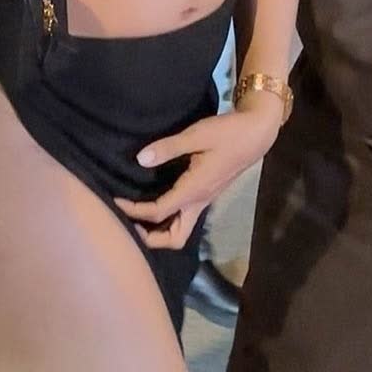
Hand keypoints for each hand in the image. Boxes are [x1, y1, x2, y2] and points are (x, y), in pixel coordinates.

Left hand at [115, 91, 283, 250]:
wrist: (256, 134)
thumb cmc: (228, 133)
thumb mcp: (197, 135)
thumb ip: (168, 148)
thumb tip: (140, 159)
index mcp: (194, 191)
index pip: (159, 212)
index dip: (133, 211)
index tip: (114, 202)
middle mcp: (199, 202)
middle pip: (173, 239)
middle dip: (149, 238)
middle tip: (128, 221)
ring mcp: (205, 201)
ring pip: (181, 232)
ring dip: (159, 233)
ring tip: (138, 218)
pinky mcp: (206, 195)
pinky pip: (184, 218)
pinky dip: (168, 220)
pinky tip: (156, 204)